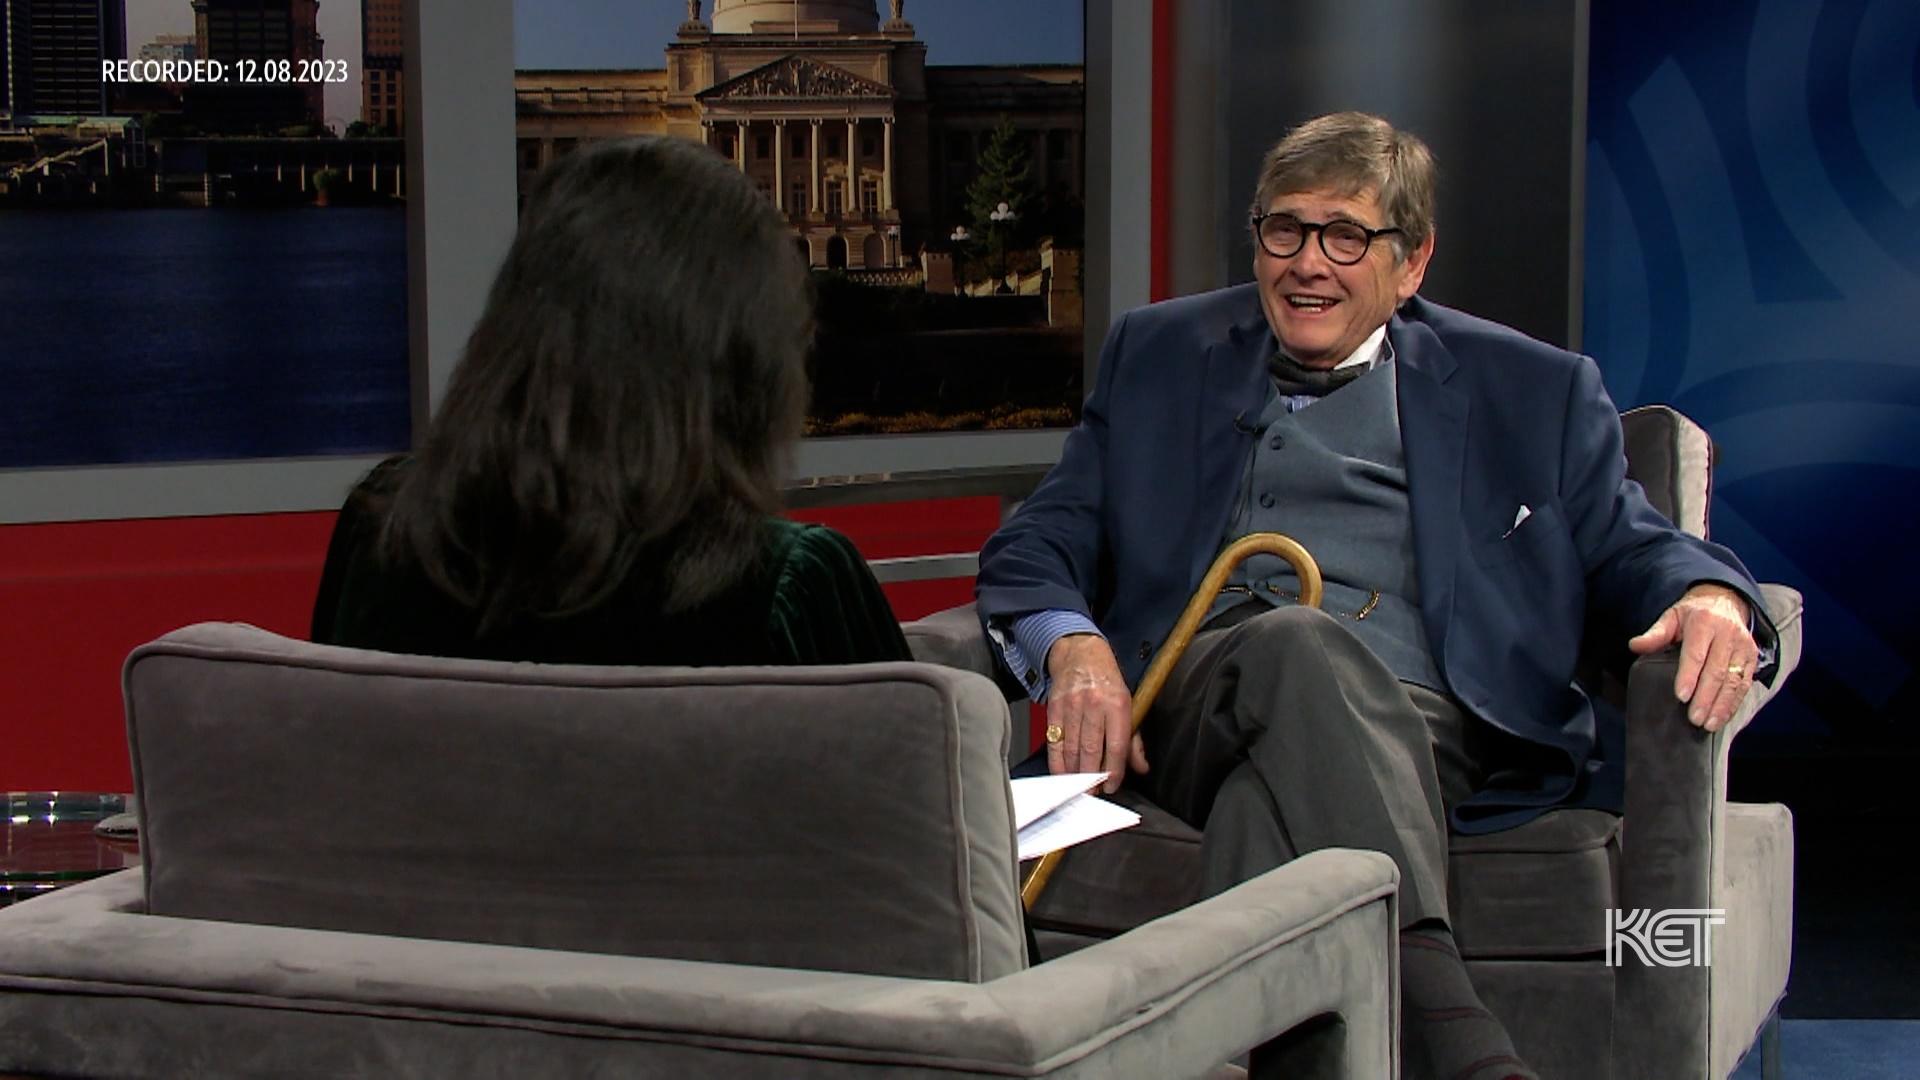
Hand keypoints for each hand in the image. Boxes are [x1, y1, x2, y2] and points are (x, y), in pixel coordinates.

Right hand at [1044, 634, 1147, 792]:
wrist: (1080, 653)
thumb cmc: (1106, 680)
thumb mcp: (1129, 704)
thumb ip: (1134, 739)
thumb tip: (1142, 767)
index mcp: (1117, 704)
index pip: (1116, 745)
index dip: (1114, 770)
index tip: (1112, 785)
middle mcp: (1094, 705)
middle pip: (1091, 750)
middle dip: (1092, 777)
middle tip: (1093, 793)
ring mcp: (1072, 707)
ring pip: (1072, 749)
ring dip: (1076, 773)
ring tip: (1080, 787)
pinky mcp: (1054, 709)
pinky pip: (1055, 742)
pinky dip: (1058, 762)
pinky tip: (1063, 773)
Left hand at [1627, 583, 1757, 732]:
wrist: (1724, 602)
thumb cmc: (1693, 614)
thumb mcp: (1671, 617)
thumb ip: (1655, 634)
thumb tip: (1635, 646)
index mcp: (1704, 623)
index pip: (1696, 653)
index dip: (1689, 676)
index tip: (1681, 697)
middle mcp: (1727, 634)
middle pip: (1717, 671)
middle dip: (1705, 698)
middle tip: (1694, 718)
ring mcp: (1743, 647)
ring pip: (1734, 681)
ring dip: (1722, 705)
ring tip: (1709, 724)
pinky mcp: (1752, 657)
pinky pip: (1744, 683)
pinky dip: (1734, 703)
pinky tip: (1723, 716)